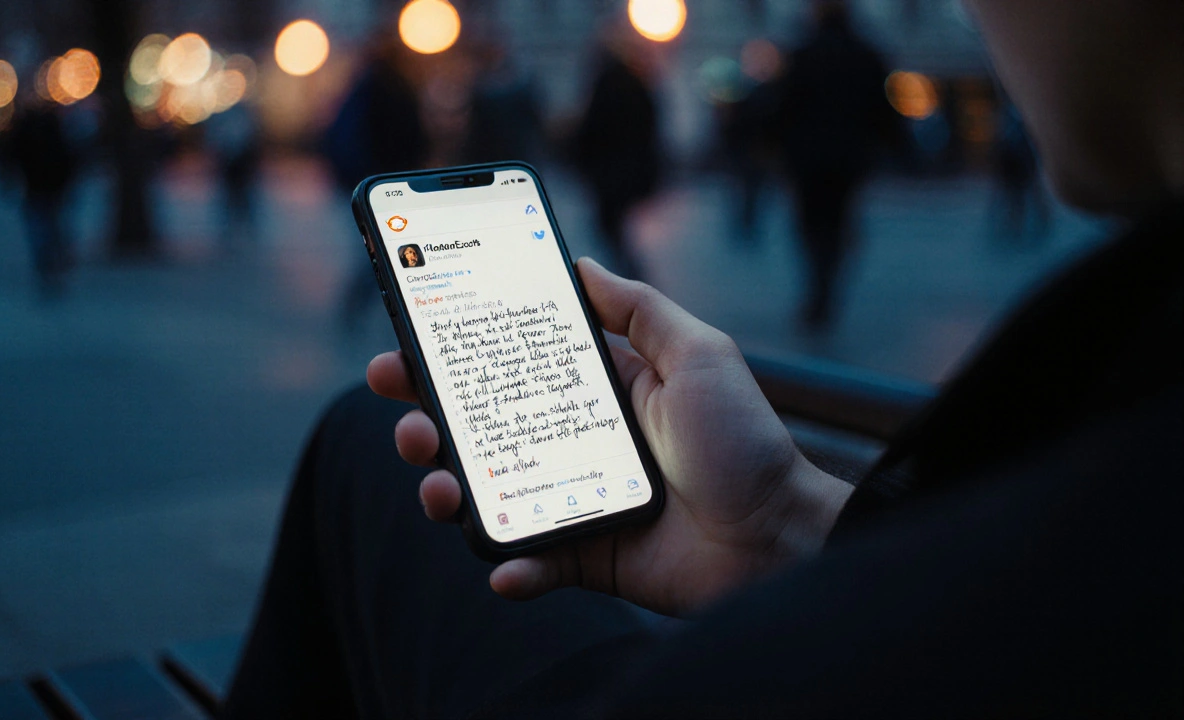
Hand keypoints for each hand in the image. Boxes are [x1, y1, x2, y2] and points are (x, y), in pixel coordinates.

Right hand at [367, 258, 852, 616]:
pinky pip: (531, 563)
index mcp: (594, 392)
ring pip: (488, 495)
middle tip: (408, 416)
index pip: (510, 367)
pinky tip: (504, 565)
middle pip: (480, 430)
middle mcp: (573, 442)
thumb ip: (638, 308)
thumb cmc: (743, 441)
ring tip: (442, 489)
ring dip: (447, 492)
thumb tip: (580, 261)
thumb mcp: (698, 354)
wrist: (778, 537)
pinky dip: (510, 566)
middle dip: (427, 420)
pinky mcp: (584, 557)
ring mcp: (573, 500)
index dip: (454, 357)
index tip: (409, 343)